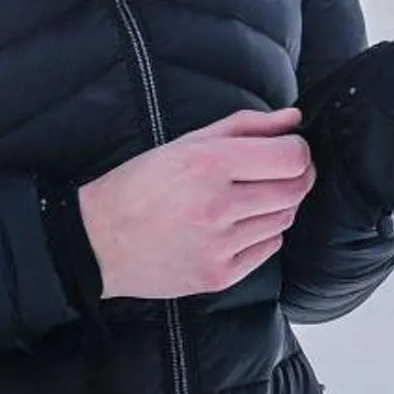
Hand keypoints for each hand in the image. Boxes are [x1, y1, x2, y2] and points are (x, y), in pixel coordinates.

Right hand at [78, 108, 315, 302]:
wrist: (97, 242)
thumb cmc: (139, 185)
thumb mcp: (184, 143)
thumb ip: (244, 126)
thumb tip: (294, 118)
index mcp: (207, 164)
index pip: (291, 157)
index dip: (296, 151)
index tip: (283, 151)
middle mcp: (217, 206)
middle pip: (296, 189)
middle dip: (294, 178)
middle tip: (273, 175)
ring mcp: (220, 245)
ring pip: (284, 219)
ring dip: (274, 207)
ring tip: (242, 201)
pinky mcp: (220, 275)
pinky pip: (268, 248)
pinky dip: (259, 235)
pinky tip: (231, 228)